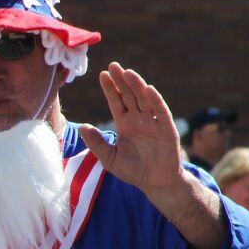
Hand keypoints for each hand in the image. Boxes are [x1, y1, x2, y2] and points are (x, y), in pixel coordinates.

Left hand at [78, 63, 185, 198]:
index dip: (110, 88)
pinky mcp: (166, 129)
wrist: (155, 182)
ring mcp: (153, 122)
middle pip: (129, 95)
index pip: (116, 101)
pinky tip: (148, 89)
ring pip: (144, 99)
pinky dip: (155, 100)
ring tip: (128, 73)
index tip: (102, 74)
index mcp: (125, 123)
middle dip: (122, 81)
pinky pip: (161, 112)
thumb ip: (96, 143)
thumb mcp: (108, 158)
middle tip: (113, 65)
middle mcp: (139, 119)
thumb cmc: (132, 170)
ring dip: (137, 86)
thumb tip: (82, 126)